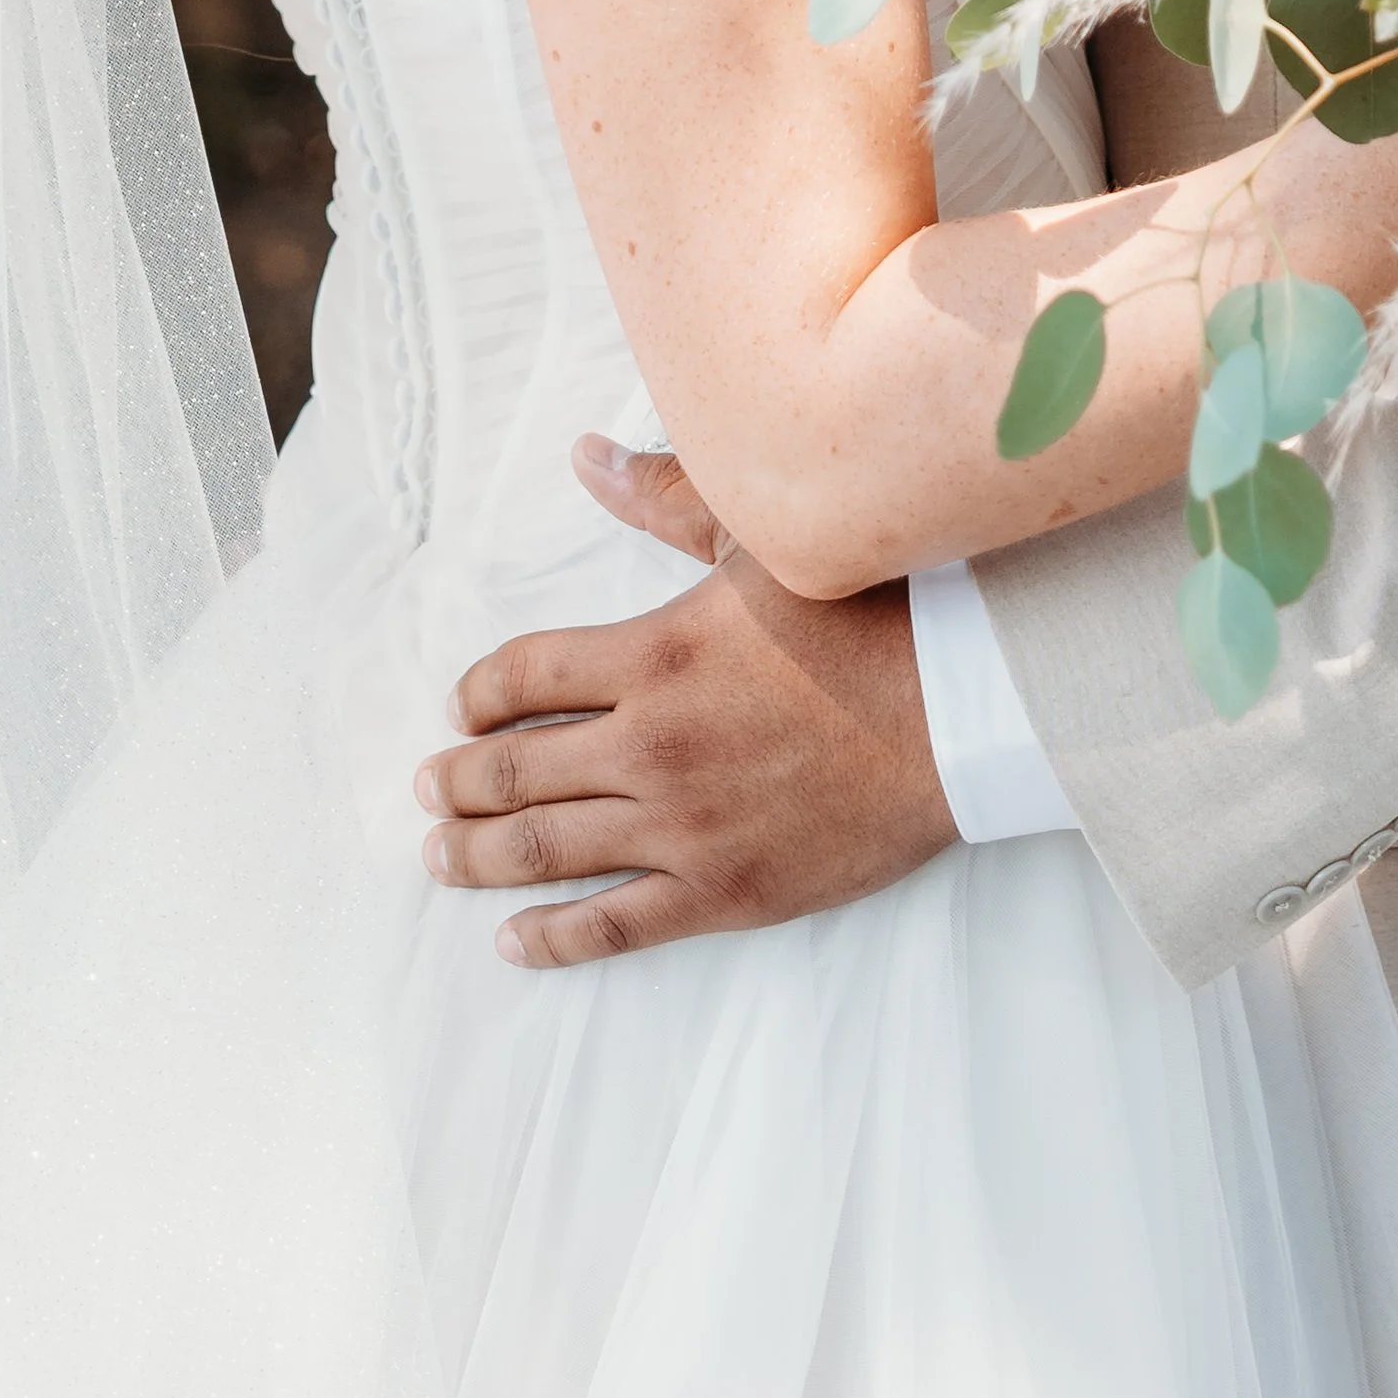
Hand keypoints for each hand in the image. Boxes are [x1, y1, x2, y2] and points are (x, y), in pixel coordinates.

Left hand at [417, 445, 956, 966]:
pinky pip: (614, 922)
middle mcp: (650, 744)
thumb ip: (666, 499)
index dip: (473, 696)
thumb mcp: (764, 540)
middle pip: (512, 769)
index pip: (518, 677)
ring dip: (477, 855)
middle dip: (454, 782)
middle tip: (429, 789)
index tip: (460, 711)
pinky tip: (514, 942)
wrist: (969, 713)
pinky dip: (553, 937)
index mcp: (650, 653)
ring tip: (442, 856)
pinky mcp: (726, 889)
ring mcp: (683, 825)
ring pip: (544, 849)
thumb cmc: (877, 618)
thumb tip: (587, 454)